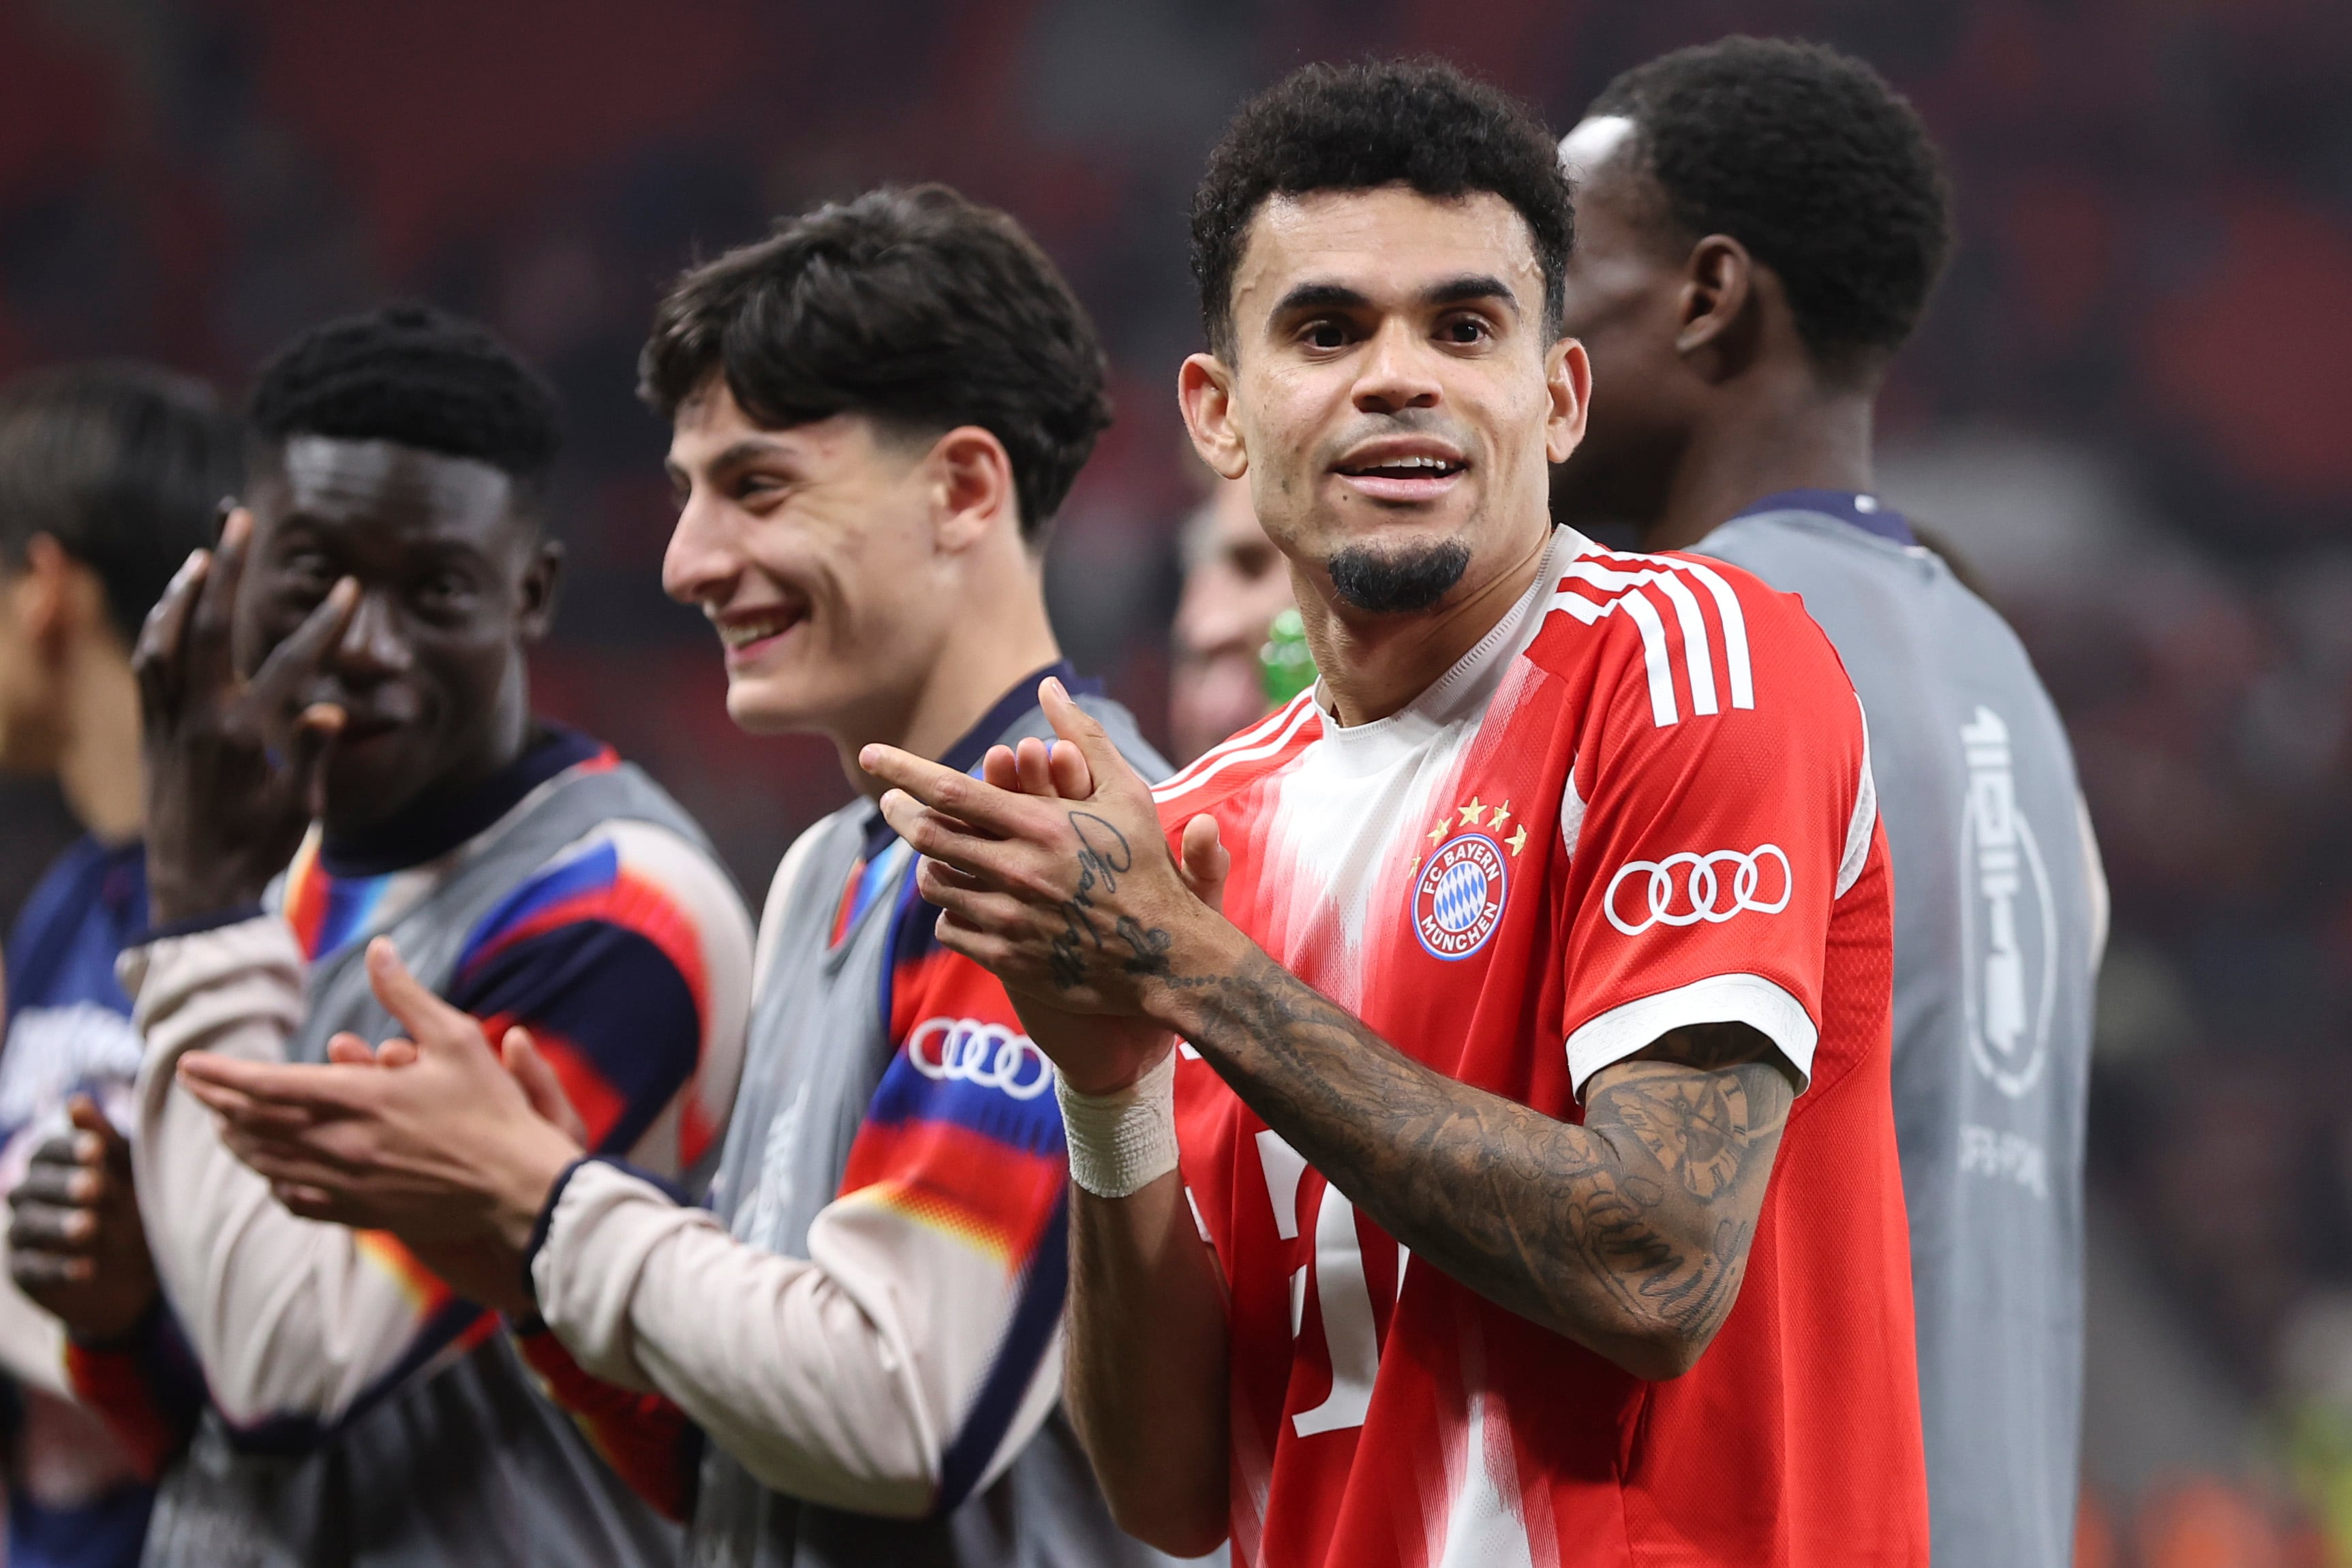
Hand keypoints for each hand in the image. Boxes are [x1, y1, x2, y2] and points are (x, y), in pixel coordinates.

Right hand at [8, 1098, 160, 1342]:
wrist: (138, 1266)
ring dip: (59, 1225)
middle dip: (63, 1185)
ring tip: (90, 1227)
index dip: (70, 1149)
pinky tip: (87, 1269)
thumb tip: (75, 1102)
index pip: (48, 1151)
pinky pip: (33, 1270)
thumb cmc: (132, 1203)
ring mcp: (24, 1235)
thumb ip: (104, 1138)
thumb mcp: (127, 1170)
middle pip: (33, 1186)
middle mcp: (30, 1197)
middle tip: (95, 1187)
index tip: (97, 1149)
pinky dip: (58, 1269)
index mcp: (52, 1166)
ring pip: (28, 1225)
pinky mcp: (26, 1274)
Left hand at [134, 509, 358, 922]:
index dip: (324, 624)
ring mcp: (171, 720)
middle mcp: (203, 718)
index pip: (292, 665)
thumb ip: (314, 755)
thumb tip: (332, 711)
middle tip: (240, 521)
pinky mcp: (151, 729)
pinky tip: (172, 606)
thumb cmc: (256, 848)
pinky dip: (160, 627)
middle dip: (230, 568)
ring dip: (186, 591)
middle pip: (214, 626)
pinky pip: (149, 664)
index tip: (349, 589)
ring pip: (170, 638)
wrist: (194, 886)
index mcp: (248, 736)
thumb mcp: (299, 809)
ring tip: (204, 555)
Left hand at [175, 939, 583, 1265]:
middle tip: (197, 1085)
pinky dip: (273, 1182)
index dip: (220, 1073)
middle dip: (217, 1103)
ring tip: (223, 1124)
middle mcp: (339, 1144)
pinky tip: (272, 1173)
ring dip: (238, 1141)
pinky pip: (298, 1199)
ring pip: (268, 1164)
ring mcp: (347, 1183)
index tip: (188, 1062)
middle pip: (253, 1125)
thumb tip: (378, 949)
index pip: (264, 1084)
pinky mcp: (362, 1212)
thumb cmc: (492, 1108)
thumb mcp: (456, 1037)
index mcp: (357, 1097)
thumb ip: (406, 995)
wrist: (517, 1186)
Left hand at [862, 679, 1236, 1091]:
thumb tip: (1048, 688)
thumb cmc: (1147, 866)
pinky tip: (962, 898)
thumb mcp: (1126, 793)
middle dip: (899, 812)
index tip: (871, 755)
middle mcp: (1018, 871)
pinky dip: (948, 909)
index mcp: (1041, 825)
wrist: (1167, 956)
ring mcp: (1010, 919)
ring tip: (932, 850)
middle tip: (890, 801)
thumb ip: (1083, 737)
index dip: (902, 769)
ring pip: (934, 884)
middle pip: (928, 835)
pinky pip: (950, 929)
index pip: (949, 790)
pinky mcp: (1008, 959)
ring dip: (927, 863)